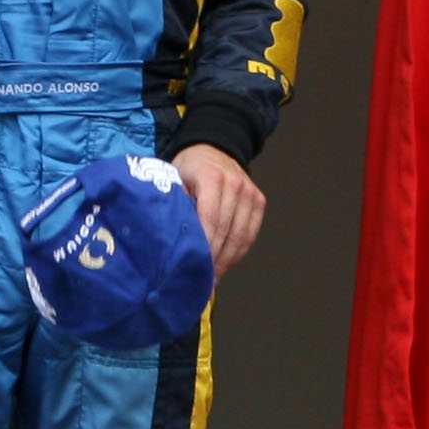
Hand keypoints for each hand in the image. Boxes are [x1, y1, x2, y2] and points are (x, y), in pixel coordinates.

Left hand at [173, 143, 265, 275]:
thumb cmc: (190, 167)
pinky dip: (239, 252)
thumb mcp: (174, 178)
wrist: (213, 148)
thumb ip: (175, 204)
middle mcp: (235, 183)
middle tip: (201, 280)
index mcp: (212, 177)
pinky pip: (251, 233)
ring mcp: (250, 192)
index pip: (211, 219)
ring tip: (212, 277)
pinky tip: (225, 264)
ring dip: (227, 260)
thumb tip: (170, 241)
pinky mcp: (258, 200)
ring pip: (241, 236)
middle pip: (227, 231)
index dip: (204, 246)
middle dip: (214, 259)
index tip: (194, 267)